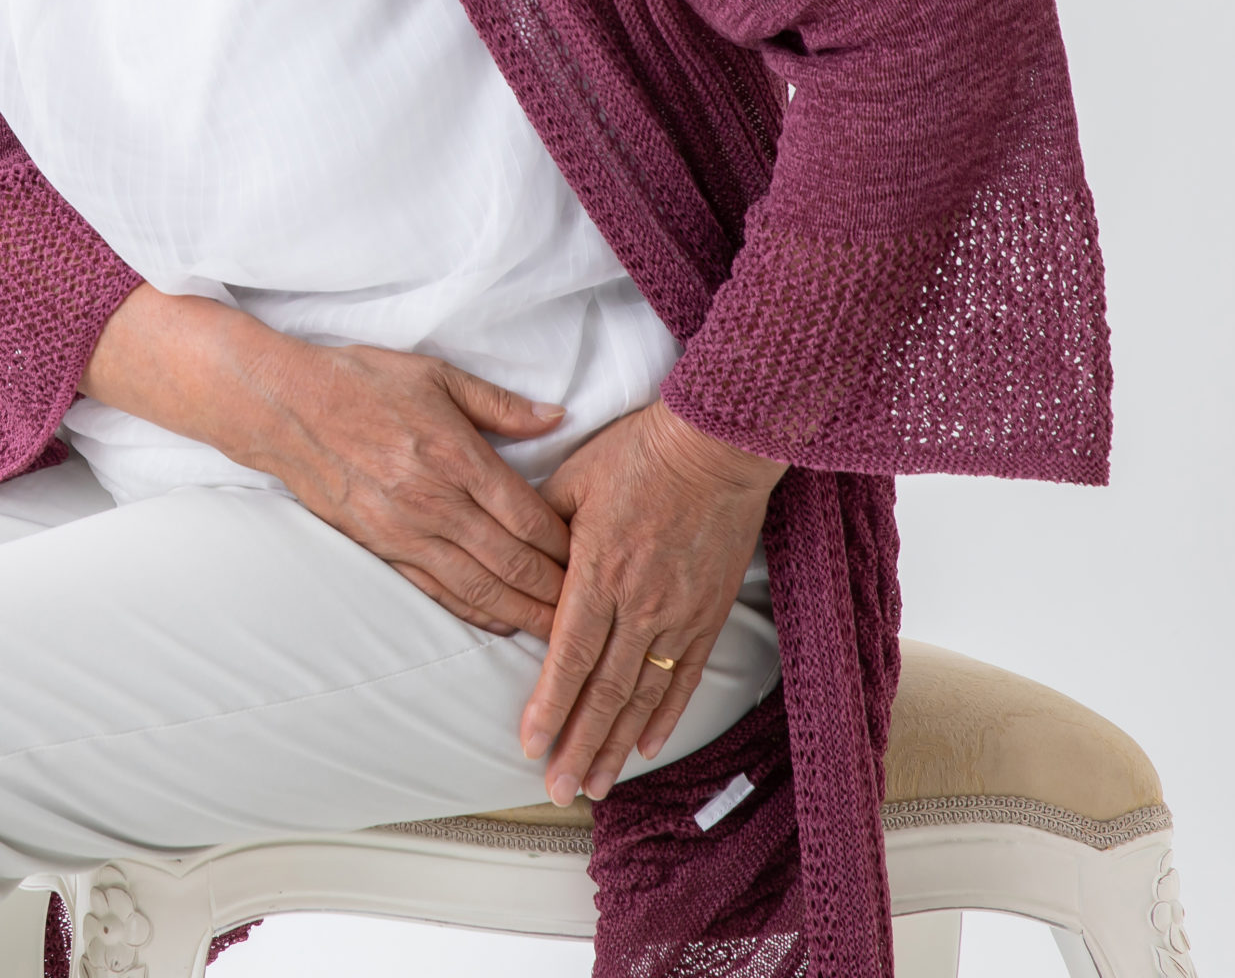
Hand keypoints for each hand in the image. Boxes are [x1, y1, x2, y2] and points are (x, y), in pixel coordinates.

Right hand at [242, 341, 574, 637]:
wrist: (284, 408)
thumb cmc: (360, 382)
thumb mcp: (437, 375)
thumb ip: (500, 405)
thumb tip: (557, 417)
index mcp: (456, 458)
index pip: (528, 517)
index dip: (567, 546)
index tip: (595, 557)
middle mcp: (435, 504)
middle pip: (512, 562)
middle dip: (556, 591)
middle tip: (594, 610)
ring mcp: (405, 532)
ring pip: (478, 587)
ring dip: (522, 613)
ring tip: (558, 633)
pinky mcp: (380, 548)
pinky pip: (436, 591)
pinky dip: (472, 611)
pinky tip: (498, 621)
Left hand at [517, 399, 783, 802]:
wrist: (718, 445)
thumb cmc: (639, 453)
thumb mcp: (572, 480)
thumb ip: (540, 528)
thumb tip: (516, 562)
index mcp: (598, 574)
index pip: (567, 657)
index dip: (548, 707)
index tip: (528, 746)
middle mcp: (639, 606)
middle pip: (603, 692)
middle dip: (577, 746)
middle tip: (557, 790)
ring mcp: (678, 615)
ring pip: (642, 695)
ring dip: (616, 745)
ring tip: (595, 785)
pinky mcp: (708, 613)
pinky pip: (684, 676)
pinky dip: (664, 715)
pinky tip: (646, 746)